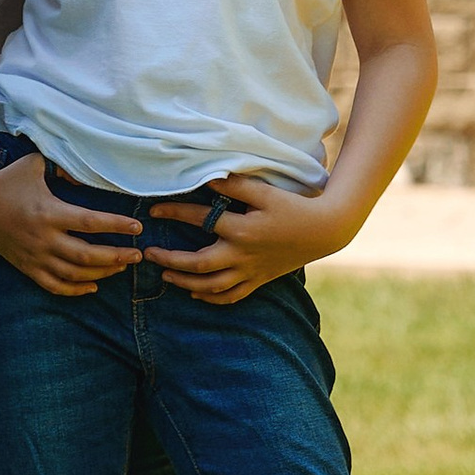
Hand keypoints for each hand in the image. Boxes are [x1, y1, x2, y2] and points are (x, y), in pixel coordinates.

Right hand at [0, 150, 140, 299]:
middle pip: (87, 255)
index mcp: (48, 212)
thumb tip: (86, 175)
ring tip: (122, 267)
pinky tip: (93, 286)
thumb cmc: (8, 181)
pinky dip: (76, 290)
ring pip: (75, 273)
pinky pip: (54, 286)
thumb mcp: (34, 164)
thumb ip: (62, 167)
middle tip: (137, 255)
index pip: (90, 222)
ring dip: (102, 273)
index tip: (137, 227)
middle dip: (117, 257)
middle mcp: (44, 238)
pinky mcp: (28, 268)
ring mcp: (35, 257)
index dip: (116, 225)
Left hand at [145, 171, 346, 304]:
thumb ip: (235, 184)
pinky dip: (211, 298)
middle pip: (197, 264)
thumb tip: (206, 176)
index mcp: (241, 229)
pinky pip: (231, 296)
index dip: (174, 212)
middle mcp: (242, 255)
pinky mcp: (258, 280)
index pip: (199, 220)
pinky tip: (196, 294)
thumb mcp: (265, 191)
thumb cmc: (294, 207)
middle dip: (170, 261)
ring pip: (211, 286)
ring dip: (185, 283)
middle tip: (150, 255)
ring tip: (166, 277)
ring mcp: (250, 271)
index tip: (154, 209)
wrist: (324, 230)